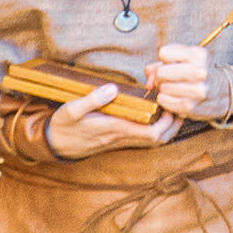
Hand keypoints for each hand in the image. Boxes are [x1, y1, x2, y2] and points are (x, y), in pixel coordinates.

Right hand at [44, 80, 179, 159]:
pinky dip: (156, 125)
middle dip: (175, 123)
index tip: (171, 102)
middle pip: (161, 139)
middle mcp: (123, 137)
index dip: (168, 121)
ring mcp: (123, 139)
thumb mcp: (71, 110)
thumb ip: (91, 99)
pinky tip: (155, 110)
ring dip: (167, 124)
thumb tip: (112, 88)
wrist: (55, 144)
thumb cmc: (64, 126)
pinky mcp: (120, 138)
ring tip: (170, 103)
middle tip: (178, 101)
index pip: (153, 133)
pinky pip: (145, 136)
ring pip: (155, 139)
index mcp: (116, 129)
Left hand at [145, 44, 232, 121]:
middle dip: (161, 76)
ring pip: (162, 88)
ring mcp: (197, 90)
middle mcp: (200, 71)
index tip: (174, 64)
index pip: (164, 53)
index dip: (165, 59)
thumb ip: (163, 62)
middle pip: (161, 72)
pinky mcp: (191, 107)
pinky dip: (166, 101)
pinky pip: (164, 101)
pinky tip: (176, 98)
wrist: (224, 93)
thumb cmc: (201, 73)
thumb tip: (148, 75)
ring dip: (164, 90)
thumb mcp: (188, 59)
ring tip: (176, 89)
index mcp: (199, 54)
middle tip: (171, 79)